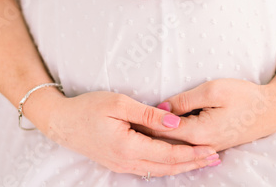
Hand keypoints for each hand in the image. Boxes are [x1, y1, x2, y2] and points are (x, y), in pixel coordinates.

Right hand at [36, 91, 219, 176]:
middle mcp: (126, 161)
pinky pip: (148, 168)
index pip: (168, 155)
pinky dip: (166, 166)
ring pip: (158, 170)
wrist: (60, 122)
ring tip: (202, 162)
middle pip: (167, 167)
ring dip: (182, 167)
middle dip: (193, 163)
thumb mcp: (119, 104)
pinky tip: (176, 161)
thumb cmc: (87, 108)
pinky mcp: (118, 162)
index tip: (211, 150)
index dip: (192, 154)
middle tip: (215, 159)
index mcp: (128, 147)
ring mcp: (121, 165)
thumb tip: (176, 123)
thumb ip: (149, 115)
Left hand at [135, 79, 275, 151]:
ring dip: (159, 136)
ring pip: (176, 144)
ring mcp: (208, 147)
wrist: (272, 110)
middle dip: (146, 133)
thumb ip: (184, 100)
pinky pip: (188, 143)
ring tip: (138, 128)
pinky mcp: (214, 143)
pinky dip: (174, 138)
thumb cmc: (244, 96)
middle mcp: (201, 145)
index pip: (161, 131)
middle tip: (126, 123)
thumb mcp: (212, 90)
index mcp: (198, 132)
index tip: (126, 115)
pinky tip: (163, 132)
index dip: (143, 123)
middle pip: (166, 141)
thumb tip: (160, 108)